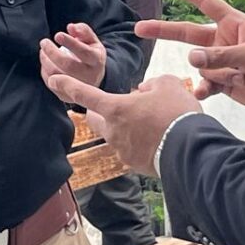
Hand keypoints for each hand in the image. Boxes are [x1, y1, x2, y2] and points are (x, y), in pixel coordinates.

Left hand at [39, 22, 106, 88]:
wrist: (94, 78)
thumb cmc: (91, 55)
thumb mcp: (92, 41)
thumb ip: (83, 31)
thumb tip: (70, 27)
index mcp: (96, 61)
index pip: (83, 52)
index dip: (70, 43)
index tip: (57, 35)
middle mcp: (89, 76)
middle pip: (68, 65)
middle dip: (52, 52)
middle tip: (44, 42)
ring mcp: (78, 88)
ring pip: (56, 76)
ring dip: (45, 61)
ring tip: (42, 51)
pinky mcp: (66, 96)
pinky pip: (51, 84)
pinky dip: (44, 71)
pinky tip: (45, 62)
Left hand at [46, 74, 201, 175]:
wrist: (190, 150)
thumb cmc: (177, 113)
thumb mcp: (168, 85)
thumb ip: (151, 84)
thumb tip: (143, 91)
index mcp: (116, 107)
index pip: (84, 94)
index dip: (67, 85)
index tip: (54, 80)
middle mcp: (113, 131)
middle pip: (95, 119)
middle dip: (98, 112)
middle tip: (113, 107)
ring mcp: (122, 150)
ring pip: (116, 135)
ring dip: (126, 127)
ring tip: (151, 123)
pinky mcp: (134, 165)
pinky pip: (131, 150)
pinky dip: (139, 143)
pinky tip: (157, 138)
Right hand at [135, 0, 244, 119]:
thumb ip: (220, 57)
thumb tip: (190, 58)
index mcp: (235, 24)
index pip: (206, 3)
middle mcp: (224, 40)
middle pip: (188, 34)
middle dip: (165, 31)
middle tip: (140, 28)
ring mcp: (222, 62)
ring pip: (200, 65)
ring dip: (212, 73)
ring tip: (238, 78)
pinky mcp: (224, 82)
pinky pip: (204, 83)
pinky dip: (204, 88)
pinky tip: (205, 93)